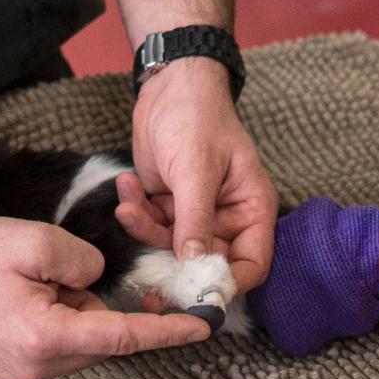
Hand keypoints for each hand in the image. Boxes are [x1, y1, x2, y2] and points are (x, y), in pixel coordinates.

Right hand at [0, 215, 213, 378]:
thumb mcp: (38, 240)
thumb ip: (85, 262)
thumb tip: (97, 282)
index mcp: (45, 337)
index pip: (123, 337)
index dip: (166, 331)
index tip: (203, 328)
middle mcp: (34, 368)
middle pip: (98, 340)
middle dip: (94, 305)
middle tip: (58, 272)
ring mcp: (18, 376)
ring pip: (77, 344)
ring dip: (72, 313)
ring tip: (31, 282)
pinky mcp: (7, 372)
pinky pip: (54, 348)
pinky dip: (54, 322)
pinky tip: (23, 296)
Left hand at [117, 59, 277, 295]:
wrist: (168, 84)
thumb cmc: (197, 117)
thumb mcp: (196, 168)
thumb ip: (195, 219)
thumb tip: (194, 265)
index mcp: (251, 209)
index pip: (251, 264)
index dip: (228, 284)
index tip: (196, 295)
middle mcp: (226, 217)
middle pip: (206, 263)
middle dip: (173, 267)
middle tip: (145, 283)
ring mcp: (195, 213)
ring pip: (171, 247)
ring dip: (145, 230)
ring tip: (129, 203)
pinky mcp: (167, 205)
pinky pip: (151, 225)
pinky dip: (135, 211)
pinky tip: (127, 184)